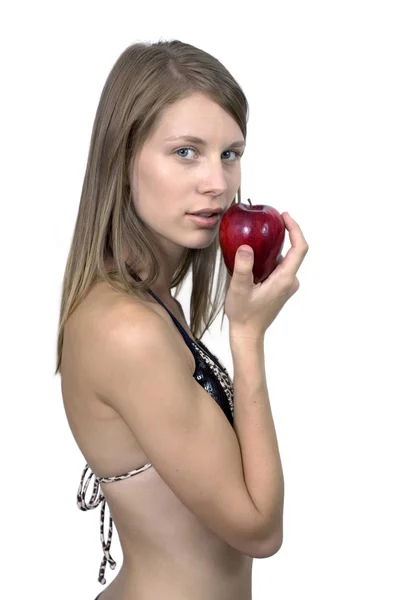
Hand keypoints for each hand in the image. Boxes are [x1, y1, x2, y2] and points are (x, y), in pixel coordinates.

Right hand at [224, 212, 308, 339]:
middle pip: (294, 252)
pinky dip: (271, 257)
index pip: (299, 248)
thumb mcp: (239, 289)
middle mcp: (290, 281)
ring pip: (285, 260)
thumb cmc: (244, 314)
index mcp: (284, 279)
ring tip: (260, 235)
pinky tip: (256, 255)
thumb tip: (245, 247)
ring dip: (276, 246)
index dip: (295, 229)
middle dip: (285, 234)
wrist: (248, 334)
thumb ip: (243, 268)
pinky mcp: (280, 289)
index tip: (284, 216)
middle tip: (270, 221)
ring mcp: (286, 286)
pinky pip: (279, 267)